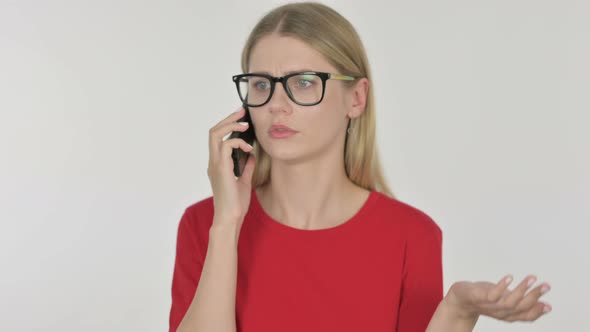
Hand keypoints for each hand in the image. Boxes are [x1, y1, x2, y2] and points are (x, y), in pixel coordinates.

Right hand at [207, 106, 255, 227]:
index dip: (228, 125)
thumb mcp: (244, 181)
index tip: (241, 118)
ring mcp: (215, 164)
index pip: (217, 138)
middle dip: (228, 119)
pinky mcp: (221, 168)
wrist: (230, 218)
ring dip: (231, 125)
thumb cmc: (236, 204)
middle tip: (242, 111)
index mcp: (217, 164)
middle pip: (214, 131)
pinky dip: (238, 142)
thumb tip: (251, 156)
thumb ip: (246, 168)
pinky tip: (249, 148)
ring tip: (245, 124)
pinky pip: (226, 146)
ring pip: (215, 134)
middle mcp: (213, 162)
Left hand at [444, 274, 551, 322]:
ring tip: (532, 278)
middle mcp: (500, 312)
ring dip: (521, 289)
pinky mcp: (479, 297)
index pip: (525, 316)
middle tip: (546, 285)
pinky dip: (501, 286)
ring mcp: (489, 305)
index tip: (550, 305)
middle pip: (520, 307)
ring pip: (509, 302)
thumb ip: (520, 302)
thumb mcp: (504, 300)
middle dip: (534, 296)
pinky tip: (509, 277)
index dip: (538, 312)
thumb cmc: (484, 298)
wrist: (459, 301)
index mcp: (508, 314)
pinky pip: (492, 294)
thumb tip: (544, 303)